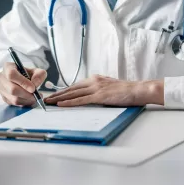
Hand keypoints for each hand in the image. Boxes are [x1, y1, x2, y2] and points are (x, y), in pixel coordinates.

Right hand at [0, 62, 46, 105]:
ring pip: (13, 99)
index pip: (12, 75)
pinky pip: (14, 104)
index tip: (33, 88)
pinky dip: (24, 103)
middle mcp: (1, 77)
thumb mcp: (36, 71)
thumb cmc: (27, 74)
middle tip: (36, 95)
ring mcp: (1, 88)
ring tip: (35, 97)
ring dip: (27, 100)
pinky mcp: (3, 98)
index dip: (23, 82)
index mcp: (7, 67)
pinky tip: (29, 99)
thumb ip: (39, 75)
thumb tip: (35, 84)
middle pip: (12, 89)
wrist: (22, 79)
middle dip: (26, 94)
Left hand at [44, 75, 163, 106]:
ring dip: (59, 99)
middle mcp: (92, 81)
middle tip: (45, 99)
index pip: (74, 86)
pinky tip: (61, 105)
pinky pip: (81, 100)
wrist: (138, 89)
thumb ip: (97, 90)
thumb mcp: (108, 87)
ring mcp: (95, 88)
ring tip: (49, 102)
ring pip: (72, 94)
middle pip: (70, 89)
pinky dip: (69, 102)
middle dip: (56, 94)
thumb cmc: (126, 91)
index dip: (62, 91)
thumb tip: (89, 96)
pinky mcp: (99, 96)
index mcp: (94, 79)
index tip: (53, 95)